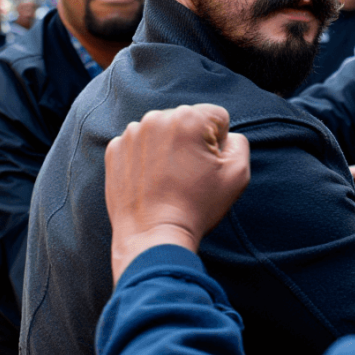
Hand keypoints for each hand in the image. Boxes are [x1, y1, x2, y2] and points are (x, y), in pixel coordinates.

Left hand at [105, 104, 249, 284]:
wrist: (152, 236)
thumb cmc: (197, 207)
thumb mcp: (237, 175)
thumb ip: (239, 143)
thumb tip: (226, 137)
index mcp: (188, 118)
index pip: (216, 117)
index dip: (219, 143)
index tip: (208, 167)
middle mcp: (156, 118)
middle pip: (186, 121)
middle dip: (191, 143)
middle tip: (188, 176)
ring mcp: (132, 134)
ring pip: (162, 132)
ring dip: (168, 149)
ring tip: (168, 181)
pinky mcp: (114, 150)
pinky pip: (139, 145)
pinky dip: (145, 159)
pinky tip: (150, 183)